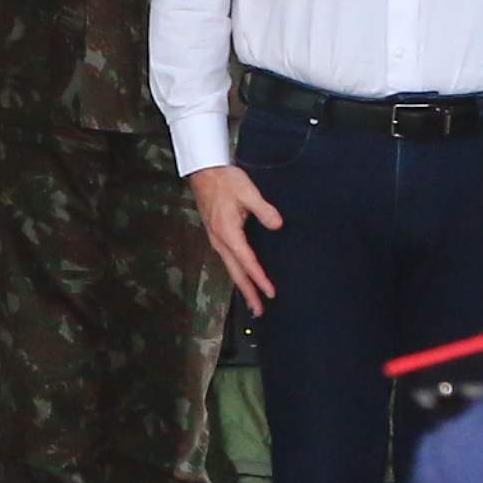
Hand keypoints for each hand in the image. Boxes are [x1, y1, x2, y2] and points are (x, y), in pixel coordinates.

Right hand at [189, 165, 280, 315]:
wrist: (203, 172)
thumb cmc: (225, 180)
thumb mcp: (248, 192)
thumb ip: (264, 210)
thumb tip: (278, 225)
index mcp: (228, 232)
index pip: (247, 261)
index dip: (259, 278)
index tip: (270, 292)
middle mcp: (220, 240)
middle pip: (236, 272)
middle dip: (248, 293)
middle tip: (259, 311)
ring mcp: (216, 239)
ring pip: (230, 268)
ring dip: (242, 285)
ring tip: (252, 301)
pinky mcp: (217, 235)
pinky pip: (227, 260)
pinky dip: (236, 273)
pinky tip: (242, 276)